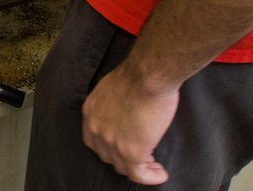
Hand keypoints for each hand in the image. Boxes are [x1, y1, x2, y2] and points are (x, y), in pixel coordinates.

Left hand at [81, 63, 178, 184]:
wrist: (147, 76)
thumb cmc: (137, 75)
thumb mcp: (112, 88)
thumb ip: (113, 103)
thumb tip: (125, 110)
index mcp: (90, 111)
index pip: (93, 139)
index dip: (109, 147)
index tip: (124, 146)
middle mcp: (96, 128)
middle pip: (107, 155)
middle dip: (124, 158)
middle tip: (143, 157)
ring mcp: (112, 142)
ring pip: (123, 166)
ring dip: (140, 168)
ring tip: (154, 166)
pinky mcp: (131, 151)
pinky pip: (138, 174)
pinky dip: (150, 177)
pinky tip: (161, 174)